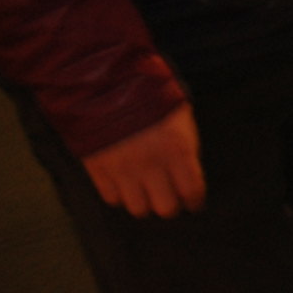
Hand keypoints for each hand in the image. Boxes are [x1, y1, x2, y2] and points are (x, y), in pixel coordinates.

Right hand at [84, 105, 204, 218]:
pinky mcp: (98, 168)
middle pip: (166, 208)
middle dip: (170, 204)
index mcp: (177, 149)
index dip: (194, 200)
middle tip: (168, 196)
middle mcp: (151, 163)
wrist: (107, 83)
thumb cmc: (151, 100)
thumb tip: (189, 181)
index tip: (192, 201)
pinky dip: (119, 195)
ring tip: (145, 191)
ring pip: (138, 209)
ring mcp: (123, 168)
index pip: (192, 192)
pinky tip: (124, 183)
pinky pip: (111, 198)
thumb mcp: (181, 121)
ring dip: (144, 202)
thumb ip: (186, 152)